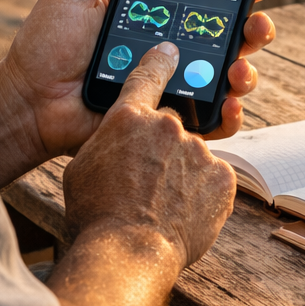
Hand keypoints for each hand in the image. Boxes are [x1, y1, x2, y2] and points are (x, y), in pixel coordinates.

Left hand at [0, 0, 286, 183]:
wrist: (28, 102)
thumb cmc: (45, 48)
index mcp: (154, 14)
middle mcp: (170, 48)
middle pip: (229, 34)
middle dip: (256, 24)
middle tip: (259, 20)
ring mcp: (171, 84)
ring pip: (226, 76)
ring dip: (246, 68)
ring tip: (240, 66)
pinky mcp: (165, 118)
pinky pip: (207, 120)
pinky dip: (227, 115)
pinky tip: (228, 104)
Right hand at [62, 42, 235, 268]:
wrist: (127, 252)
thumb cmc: (96, 214)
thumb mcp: (82, 169)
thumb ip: (105, 144)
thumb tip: (116, 143)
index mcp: (129, 118)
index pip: (147, 74)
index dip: (159, 62)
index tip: (170, 53)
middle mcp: (167, 126)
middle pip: (171, 128)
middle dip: (162, 150)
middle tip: (148, 182)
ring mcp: (198, 151)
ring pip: (193, 156)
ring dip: (183, 174)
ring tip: (163, 207)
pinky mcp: (222, 178)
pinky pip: (214, 179)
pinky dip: (203, 194)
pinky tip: (184, 214)